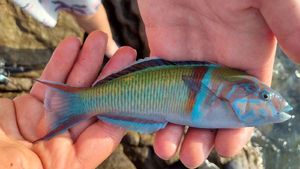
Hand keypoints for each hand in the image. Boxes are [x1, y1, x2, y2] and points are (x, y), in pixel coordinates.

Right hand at [0, 31, 135, 168]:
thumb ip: (63, 159)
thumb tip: (98, 143)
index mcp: (69, 160)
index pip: (105, 132)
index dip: (121, 107)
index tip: (134, 84)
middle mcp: (63, 139)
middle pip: (94, 103)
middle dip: (110, 77)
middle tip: (126, 54)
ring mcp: (46, 120)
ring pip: (73, 87)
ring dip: (87, 62)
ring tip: (99, 39)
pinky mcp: (28, 106)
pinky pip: (49, 81)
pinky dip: (61, 62)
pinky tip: (73, 45)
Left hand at [137, 0, 299, 167]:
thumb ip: (291, 29)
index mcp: (249, 55)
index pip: (245, 103)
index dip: (236, 128)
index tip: (225, 149)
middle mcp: (219, 62)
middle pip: (211, 111)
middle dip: (202, 136)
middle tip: (191, 157)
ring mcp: (189, 58)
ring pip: (182, 103)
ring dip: (174, 128)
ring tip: (165, 149)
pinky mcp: (162, 50)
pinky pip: (157, 84)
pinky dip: (153, 104)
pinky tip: (147, 122)